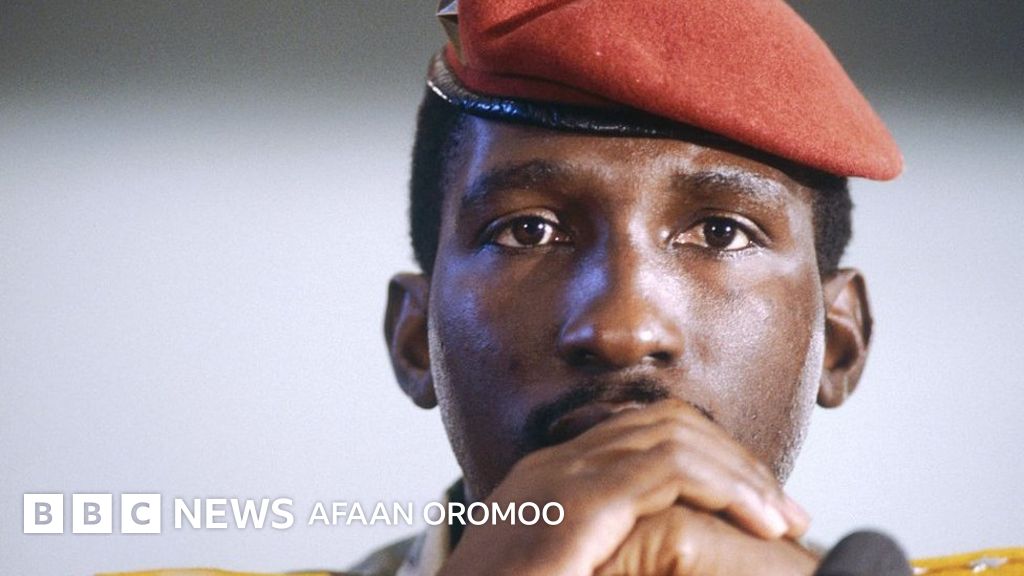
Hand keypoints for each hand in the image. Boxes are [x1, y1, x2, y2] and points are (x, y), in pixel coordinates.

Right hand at [438, 399, 809, 575]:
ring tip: (784, 518)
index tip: (756, 511)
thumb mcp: (568, 572)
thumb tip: (656, 565)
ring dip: (742, 473)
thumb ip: (607, 554)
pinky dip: (727, 487)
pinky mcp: (576, 504)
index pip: (645, 436)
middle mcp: (556, 467)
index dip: (711, 463)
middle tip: (785, 512)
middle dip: (735, 462)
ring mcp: (562, 478)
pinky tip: (762, 522)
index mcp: (552, 482)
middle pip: (667, 424)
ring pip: (677, 436)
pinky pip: (671, 467)